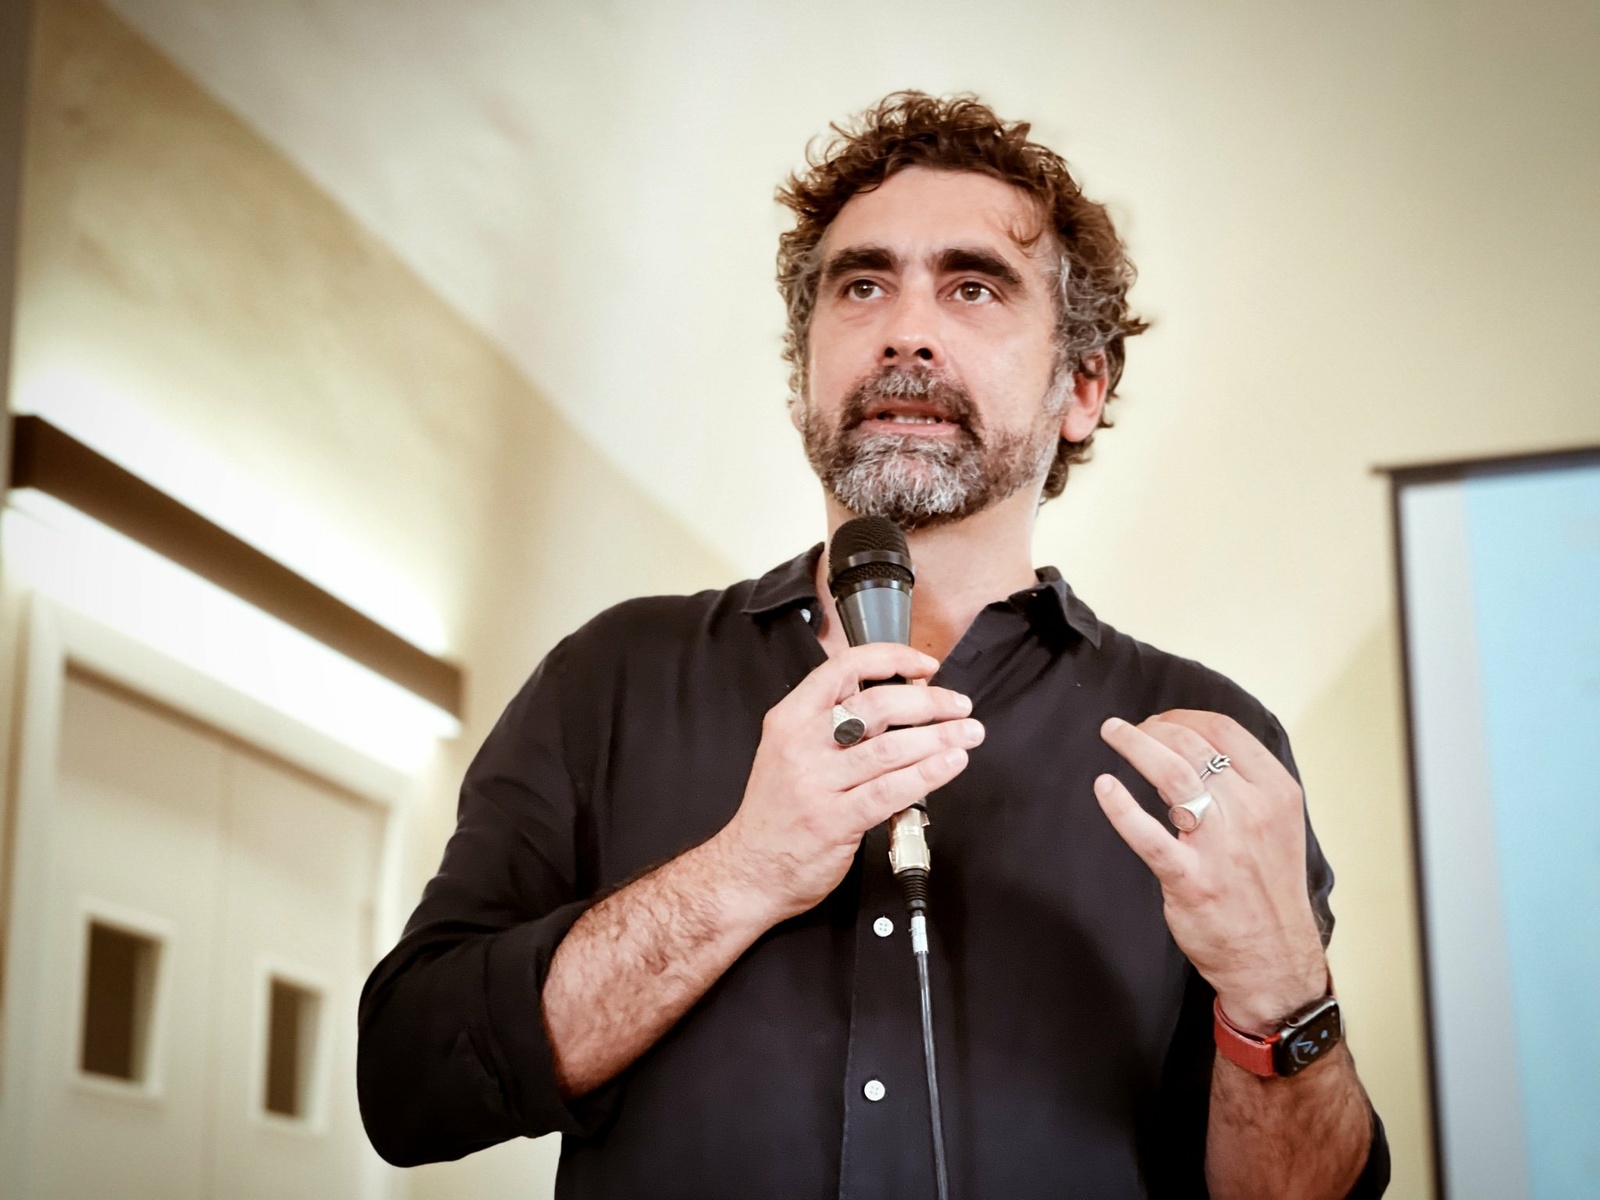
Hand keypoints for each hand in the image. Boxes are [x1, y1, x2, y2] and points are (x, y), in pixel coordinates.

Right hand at [717, 642, 983, 923]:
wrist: (747, 870)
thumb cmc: (776, 812)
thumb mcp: (788, 751)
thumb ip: (831, 725)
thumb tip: (896, 702)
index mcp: (791, 719)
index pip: (844, 669)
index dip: (892, 659)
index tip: (924, 666)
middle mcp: (802, 744)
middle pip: (877, 705)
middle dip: (929, 702)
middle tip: (959, 706)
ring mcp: (818, 783)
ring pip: (890, 747)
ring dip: (940, 737)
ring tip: (969, 734)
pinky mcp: (835, 819)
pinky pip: (891, 790)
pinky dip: (928, 773)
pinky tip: (951, 764)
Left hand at [1095, 710, 1326, 1032]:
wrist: (1274, 958)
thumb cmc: (1267, 888)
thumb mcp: (1277, 824)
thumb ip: (1246, 784)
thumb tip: (1197, 745)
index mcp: (1277, 793)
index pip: (1225, 730)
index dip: (1184, 716)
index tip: (1160, 720)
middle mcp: (1252, 813)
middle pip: (1193, 746)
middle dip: (1154, 728)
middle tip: (1129, 730)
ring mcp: (1221, 846)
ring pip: (1172, 775)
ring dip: (1135, 746)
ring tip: (1112, 733)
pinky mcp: (1190, 879)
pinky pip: (1149, 835)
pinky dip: (1121, 808)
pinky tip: (1104, 787)